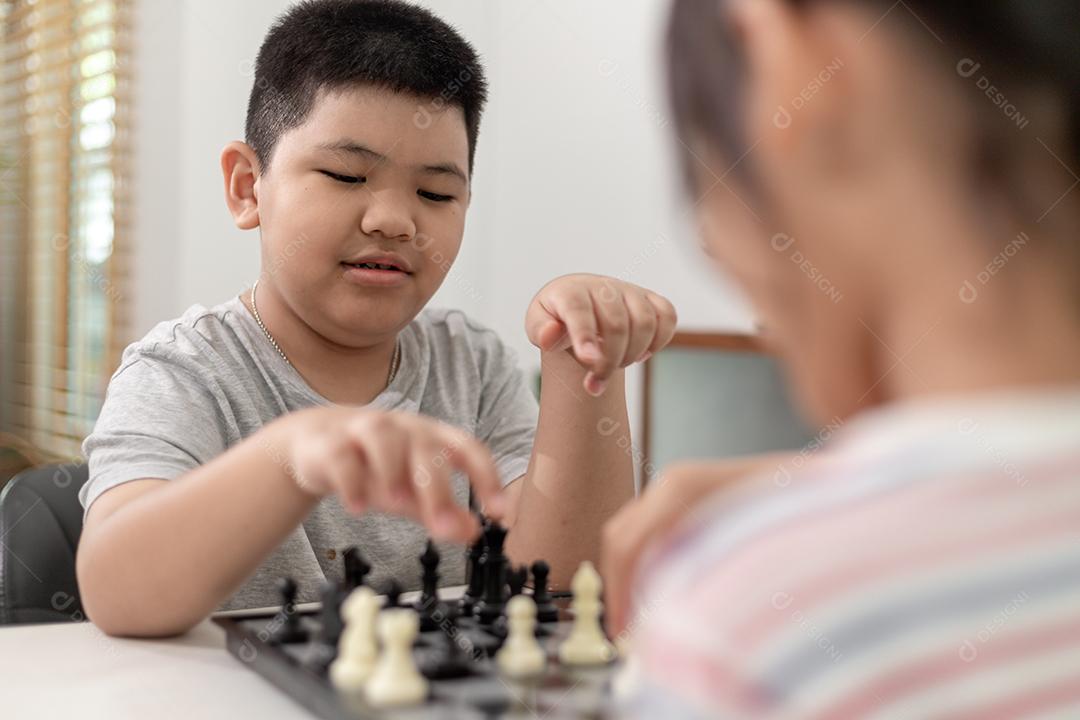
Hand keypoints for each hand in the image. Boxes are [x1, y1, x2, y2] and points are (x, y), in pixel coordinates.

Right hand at [281, 406, 503, 542]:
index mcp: (432, 438)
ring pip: (383, 438)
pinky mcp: (331, 442)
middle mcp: (403, 429)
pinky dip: (350, 481)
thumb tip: (474, 532)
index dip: (487, 477)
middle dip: (437, 487)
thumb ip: (443, 511)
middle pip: (426, 448)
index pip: (468, 449)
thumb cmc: (376, 465)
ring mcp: (365, 430)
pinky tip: (357, 507)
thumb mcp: (413, 489)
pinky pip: (341, 456)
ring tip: (397, 504)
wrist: (318, 443)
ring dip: (393, 471)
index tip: (500, 512)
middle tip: (444, 526)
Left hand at [526, 274, 676, 394]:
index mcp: (570, 291)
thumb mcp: (537, 325)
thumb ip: (540, 331)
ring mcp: (630, 291)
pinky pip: (667, 316)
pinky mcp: (650, 298)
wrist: (577, 304)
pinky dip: (659, 340)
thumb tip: (550, 336)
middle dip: (609, 361)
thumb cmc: (556, 318)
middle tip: (595, 383)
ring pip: (645, 322)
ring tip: (616, 365)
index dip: (585, 335)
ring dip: (632, 354)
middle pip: (617, 325)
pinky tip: (640, 355)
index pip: (579, 310)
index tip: (588, 360)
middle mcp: (603, 287)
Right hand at [601, 454, 791, 637]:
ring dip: (629, 575)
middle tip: (625, 632)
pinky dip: (645, 564)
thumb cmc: (799, 509)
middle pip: (620, 537)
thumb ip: (699, 576)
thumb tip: (665, 617)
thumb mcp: (749, 547)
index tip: (622, 632)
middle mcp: (671, 482)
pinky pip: (650, 531)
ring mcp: (676, 485)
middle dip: (617, 586)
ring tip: (642, 619)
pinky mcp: (686, 496)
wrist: (826, 480)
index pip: (628, 545)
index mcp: (681, 489)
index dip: (619, 592)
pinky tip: (662, 593)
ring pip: (630, 533)